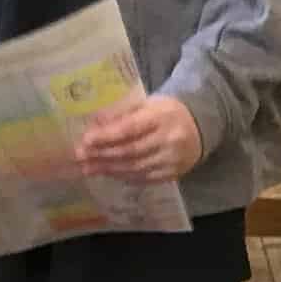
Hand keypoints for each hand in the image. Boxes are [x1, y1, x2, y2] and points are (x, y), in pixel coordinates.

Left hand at [76, 96, 202, 182]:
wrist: (199, 128)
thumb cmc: (167, 112)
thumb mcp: (148, 104)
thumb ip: (123, 112)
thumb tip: (94, 123)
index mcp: (161, 117)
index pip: (130, 128)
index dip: (107, 136)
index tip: (86, 140)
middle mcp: (168, 140)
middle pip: (130, 151)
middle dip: (102, 155)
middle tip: (81, 157)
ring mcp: (171, 160)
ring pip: (135, 167)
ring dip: (109, 168)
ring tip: (88, 168)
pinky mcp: (172, 174)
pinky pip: (144, 178)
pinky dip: (124, 176)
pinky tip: (109, 174)